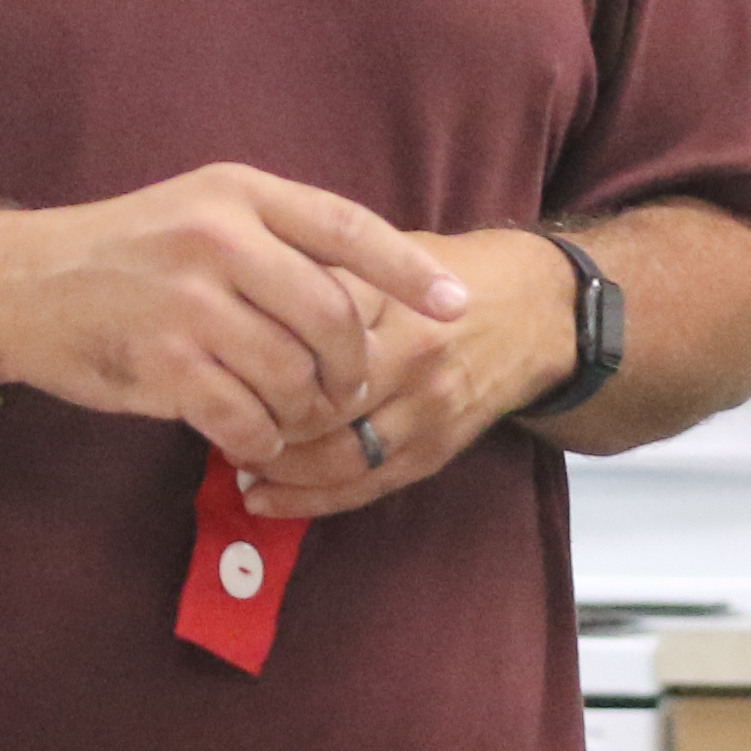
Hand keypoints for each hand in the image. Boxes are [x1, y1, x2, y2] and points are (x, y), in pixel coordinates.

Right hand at [0, 164, 467, 470]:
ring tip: (288, 415)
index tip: (455, 305)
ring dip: (304, 411)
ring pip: (296, 375)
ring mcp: (192, 303)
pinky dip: (260, 438)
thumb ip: (273, 237)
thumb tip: (365, 289)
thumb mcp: (198, 212)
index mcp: (238, 194)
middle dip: (352, 368)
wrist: (19, 287)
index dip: (410, 269)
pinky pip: (248, 417)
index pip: (348, 227)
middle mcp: (220, 240)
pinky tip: (248, 434)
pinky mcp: (166, 363)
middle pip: (334, 317)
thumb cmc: (121, 254)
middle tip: (344, 390)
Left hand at [235, 228, 576, 518]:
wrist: (536, 311)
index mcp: (392, 298)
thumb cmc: (443, 274)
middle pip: (315, 404)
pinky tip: (267, 499)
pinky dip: (310, 500)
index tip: (215, 361)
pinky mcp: (436, 450)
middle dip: (257, 419)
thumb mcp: (383, 250)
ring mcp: (428, 409)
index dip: (251, 358)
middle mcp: (413, 356)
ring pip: (336, 456)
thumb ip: (319, 271)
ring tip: (234, 462)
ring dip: (277, 468)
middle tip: (214, 417)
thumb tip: (235, 297)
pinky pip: (365, 487)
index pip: (303, 336)